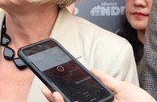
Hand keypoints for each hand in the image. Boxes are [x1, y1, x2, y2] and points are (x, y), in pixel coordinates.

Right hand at [41, 68, 155, 101]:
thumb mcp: (122, 88)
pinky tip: (61, 99)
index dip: (64, 91)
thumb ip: (105, 79)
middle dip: (55, 97)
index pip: (77, 96)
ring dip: (57, 101)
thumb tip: (91, 69)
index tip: (54, 81)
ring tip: (51, 92)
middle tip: (46, 87)